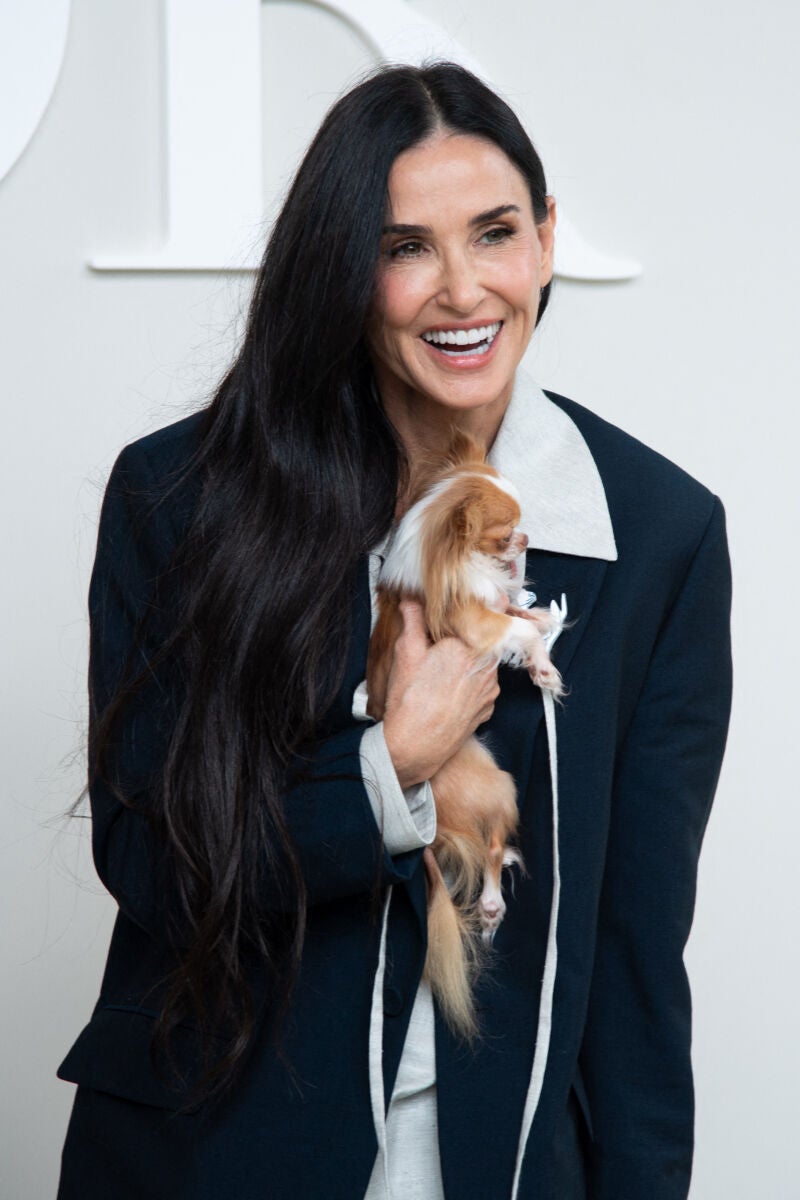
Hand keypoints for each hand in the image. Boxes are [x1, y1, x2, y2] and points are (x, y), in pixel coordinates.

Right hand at [381, 600, 499, 788]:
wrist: (416, 746)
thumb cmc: (410, 702)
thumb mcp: (406, 653)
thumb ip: (412, 620)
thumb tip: (411, 601)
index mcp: (470, 646)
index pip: (477, 615)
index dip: (464, 611)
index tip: (452, 611)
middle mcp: (488, 666)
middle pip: (482, 639)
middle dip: (464, 637)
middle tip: (440, 642)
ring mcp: (491, 689)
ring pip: (484, 662)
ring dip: (468, 659)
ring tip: (441, 669)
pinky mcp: (488, 707)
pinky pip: (483, 684)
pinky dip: (470, 682)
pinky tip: (448, 689)